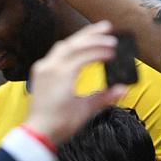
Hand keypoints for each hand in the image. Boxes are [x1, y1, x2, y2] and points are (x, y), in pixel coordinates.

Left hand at [22, 21, 126, 143]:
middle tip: (107, 27)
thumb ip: (104, 97)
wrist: (37, 134)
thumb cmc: (59, 124)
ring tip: (96, 33)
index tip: (115, 50)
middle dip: (92, 35)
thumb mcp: (85, 110)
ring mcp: (43, 68)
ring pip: (64, 46)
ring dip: (80, 38)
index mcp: (62, 74)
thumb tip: (123, 89)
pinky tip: (79, 47)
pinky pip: (56, 53)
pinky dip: (70, 47)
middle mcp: (50, 67)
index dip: (101, 50)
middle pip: (73, 43)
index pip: (85, 54)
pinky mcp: (40, 72)